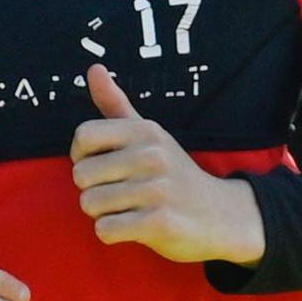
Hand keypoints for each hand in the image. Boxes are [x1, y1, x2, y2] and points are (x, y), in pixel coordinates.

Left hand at [70, 66, 264, 265]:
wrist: (221, 216)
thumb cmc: (173, 174)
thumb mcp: (150, 135)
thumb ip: (117, 104)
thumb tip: (94, 68)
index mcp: (146, 131)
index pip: (83, 136)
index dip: (82, 156)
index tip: (102, 165)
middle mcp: (152, 155)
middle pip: (81, 175)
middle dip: (93, 190)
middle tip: (122, 192)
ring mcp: (157, 189)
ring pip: (90, 204)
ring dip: (103, 213)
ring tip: (130, 209)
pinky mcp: (160, 222)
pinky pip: (106, 229)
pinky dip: (113, 233)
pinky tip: (135, 226)